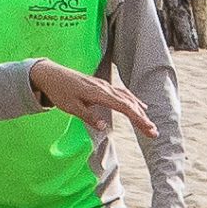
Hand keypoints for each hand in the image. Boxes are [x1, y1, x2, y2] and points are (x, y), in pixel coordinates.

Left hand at [29, 60, 158, 137]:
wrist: (52, 74)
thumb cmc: (60, 92)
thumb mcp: (71, 107)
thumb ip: (88, 117)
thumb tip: (104, 128)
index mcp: (98, 93)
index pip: (124, 107)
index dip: (138, 119)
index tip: (148, 129)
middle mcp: (105, 88)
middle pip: (130, 104)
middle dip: (143, 119)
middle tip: (154, 133)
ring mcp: (105, 86)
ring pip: (128, 98)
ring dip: (140, 112)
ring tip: (149, 125)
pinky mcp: (103, 86)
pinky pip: (123, 93)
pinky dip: (134, 101)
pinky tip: (141, 107)